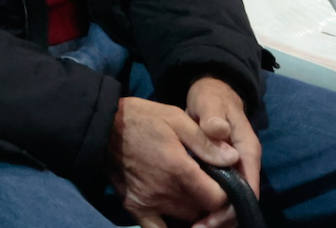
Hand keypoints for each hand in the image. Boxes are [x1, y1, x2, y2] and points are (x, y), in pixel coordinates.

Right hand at [107, 96, 238, 227]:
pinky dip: (170, 227)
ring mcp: (149, 203)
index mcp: (179, 170)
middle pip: (203, 212)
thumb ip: (205, 141)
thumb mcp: (177, 118)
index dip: (228, 196)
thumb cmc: (142, 119)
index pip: (217, 200)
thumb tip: (233, 158)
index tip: (226, 185)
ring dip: (194, 212)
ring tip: (193, 195)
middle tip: (209, 187)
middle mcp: (166, 192)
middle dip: (210, 203)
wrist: (102, 126)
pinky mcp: (135, 207)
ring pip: (186, 220)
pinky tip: (177, 218)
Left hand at [185, 77, 260, 227]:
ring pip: (232, 199)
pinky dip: (211, 204)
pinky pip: (221, 192)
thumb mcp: (210, 104)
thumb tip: (219, 131)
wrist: (211, 93)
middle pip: (242, 199)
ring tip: (196, 226)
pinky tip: (195, 214)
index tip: (214, 218)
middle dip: (224, 217)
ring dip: (217, 215)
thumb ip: (213, 118)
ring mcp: (235, 167)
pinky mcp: (223, 169)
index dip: (234, 205)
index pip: (249, 185)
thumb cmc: (212, 99)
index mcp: (247, 149)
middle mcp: (245, 163)